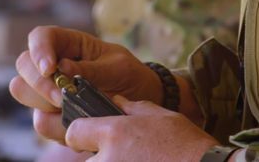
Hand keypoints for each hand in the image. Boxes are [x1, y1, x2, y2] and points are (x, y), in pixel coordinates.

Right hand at [10, 26, 161, 142]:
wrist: (140, 102)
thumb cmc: (129, 75)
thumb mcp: (119, 67)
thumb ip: (92, 68)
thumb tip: (63, 68)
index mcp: (68, 43)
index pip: (40, 37)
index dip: (38, 50)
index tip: (49, 69)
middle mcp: (52, 64)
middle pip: (24, 65)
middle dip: (41, 84)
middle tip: (63, 98)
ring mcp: (47, 89)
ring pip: (23, 92)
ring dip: (45, 105)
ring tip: (75, 110)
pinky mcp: (51, 114)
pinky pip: (41, 122)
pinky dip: (58, 127)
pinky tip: (80, 124)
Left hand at [66, 96, 219, 159]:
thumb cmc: (186, 143)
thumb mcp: (160, 115)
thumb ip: (132, 108)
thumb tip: (117, 101)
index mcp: (112, 133)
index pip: (73, 133)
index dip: (81, 133)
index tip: (90, 136)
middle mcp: (107, 159)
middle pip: (86, 159)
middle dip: (99, 156)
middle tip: (125, 153)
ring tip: (137, 160)